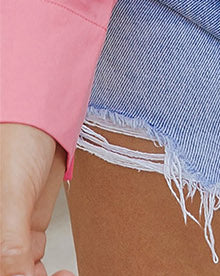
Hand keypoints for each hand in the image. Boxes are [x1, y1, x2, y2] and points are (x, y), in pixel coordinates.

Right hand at [0, 124, 73, 275]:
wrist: (44, 112)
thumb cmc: (17, 140)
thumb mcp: (11, 197)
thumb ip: (10, 243)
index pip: (1, 268)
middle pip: (9, 270)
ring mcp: (11, 230)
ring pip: (22, 271)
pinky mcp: (29, 224)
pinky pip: (32, 260)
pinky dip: (43, 272)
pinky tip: (62, 273)